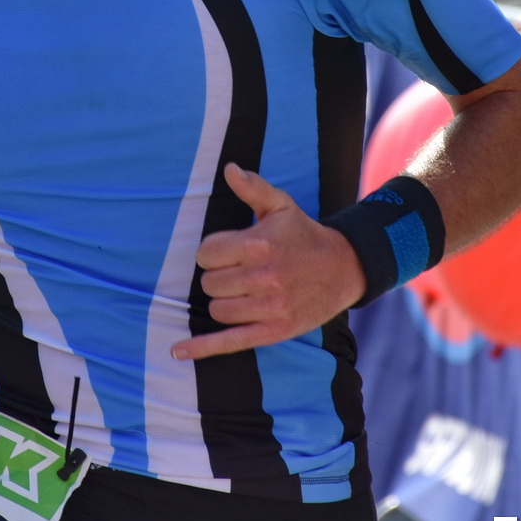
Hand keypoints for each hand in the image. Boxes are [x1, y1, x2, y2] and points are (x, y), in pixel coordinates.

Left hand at [171, 164, 364, 360]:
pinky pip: (230, 342)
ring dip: (223, 301)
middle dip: (218, 276)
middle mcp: (264, 277)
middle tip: (238, 272)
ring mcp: (270, 308)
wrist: (343, 268)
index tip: (227, 251)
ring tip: (242, 291)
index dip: (212, 252)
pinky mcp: (274, 331)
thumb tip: (229, 169)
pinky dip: (201, 348)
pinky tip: (177, 351)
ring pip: (218, 310)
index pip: (206, 254)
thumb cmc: (303, 235)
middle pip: (210, 284)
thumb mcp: (280, 206)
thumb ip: (253, 188)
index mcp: (260, 245)